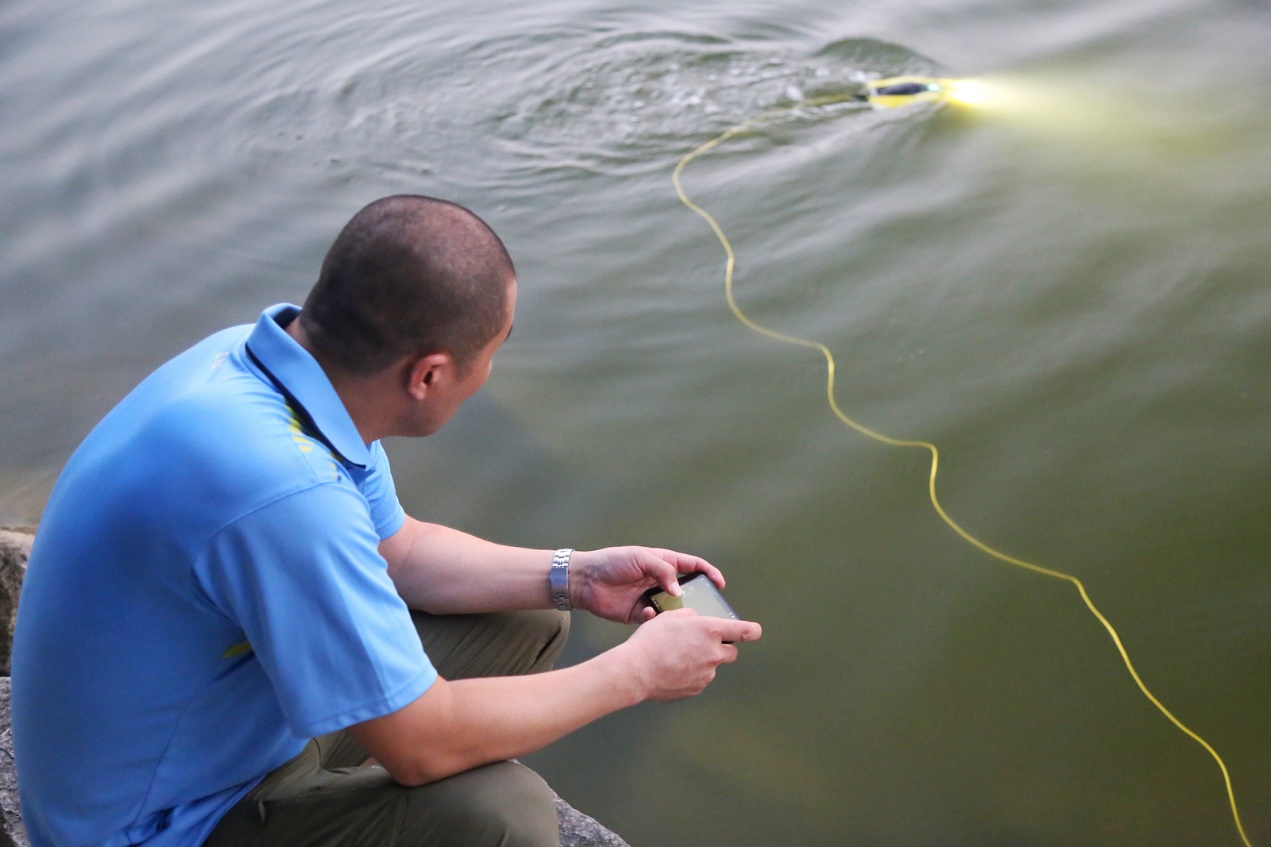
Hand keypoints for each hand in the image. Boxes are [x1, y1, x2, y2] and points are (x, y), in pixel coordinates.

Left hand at [571, 546, 724, 623]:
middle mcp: (660, 581)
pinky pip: (655, 620)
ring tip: (683, 619)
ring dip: (678, 614)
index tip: (720, 584)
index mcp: (663, 563)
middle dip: (698, 600)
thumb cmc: (612, 562)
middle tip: (707, 610)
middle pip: (686, 590)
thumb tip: (677, 589)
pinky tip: (647, 614)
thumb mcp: (640, 558)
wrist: (585, 581)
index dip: (708, 573)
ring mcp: (651, 598)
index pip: (692, 566)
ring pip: (673, 609)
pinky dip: (655, 619)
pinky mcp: (640, 614)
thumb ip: (662, 570)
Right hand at [618, 609, 761, 700]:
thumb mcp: (670, 616)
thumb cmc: (651, 642)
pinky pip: (699, 679)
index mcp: (710, 631)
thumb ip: (689, 616)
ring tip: (677, 657)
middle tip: (701, 644)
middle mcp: (714, 653)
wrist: (637, 671)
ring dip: (702, 661)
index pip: (745, 631)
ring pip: (712, 666)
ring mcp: (707, 674)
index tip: (754, 631)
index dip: (752, 630)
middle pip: (731, 652)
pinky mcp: (696, 688)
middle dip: (721, 648)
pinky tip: (673, 669)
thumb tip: (695, 620)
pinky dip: (691, 674)